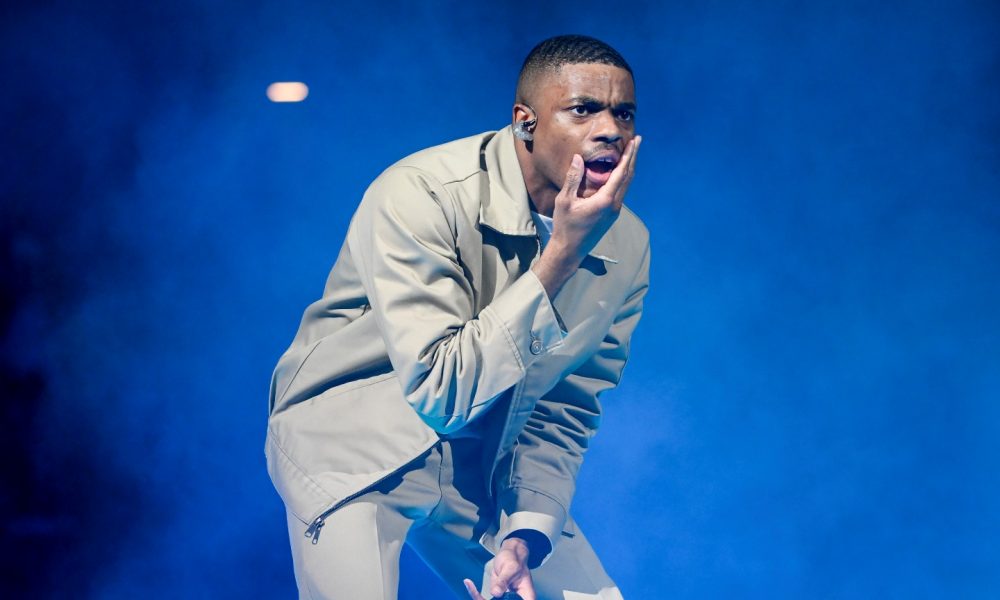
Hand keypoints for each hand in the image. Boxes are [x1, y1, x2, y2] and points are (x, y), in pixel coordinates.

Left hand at [462, 537, 536, 599]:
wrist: (509, 555)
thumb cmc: (514, 559)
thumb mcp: (510, 567)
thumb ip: (503, 580)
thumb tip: (496, 593)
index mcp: (527, 597)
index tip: (497, 596)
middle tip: (477, 594)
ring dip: (479, 598)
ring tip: (470, 585)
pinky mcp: (497, 597)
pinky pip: (484, 599)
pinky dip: (475, 594)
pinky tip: (468, 583)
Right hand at [551, 135, 640, 262]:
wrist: (569, 250)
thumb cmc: (565, 226)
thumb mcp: (564, 201)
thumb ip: (573, 179)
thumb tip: (578, 158)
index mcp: (605, 200)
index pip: (621, 173)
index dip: (628, 156)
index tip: (633, 142)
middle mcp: (614, 205)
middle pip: (628, 177)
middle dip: (633, 158)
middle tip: (637, 141)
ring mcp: (614, 212)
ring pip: (626, 186)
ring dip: (629, 168)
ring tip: (631, 154)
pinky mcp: (611, 216)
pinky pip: (621, 193)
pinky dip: (623, 179)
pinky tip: (620, 174)